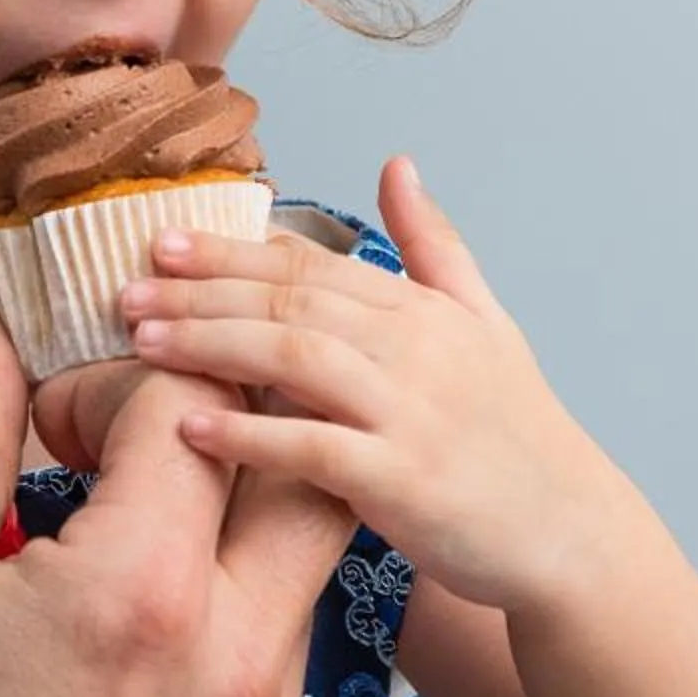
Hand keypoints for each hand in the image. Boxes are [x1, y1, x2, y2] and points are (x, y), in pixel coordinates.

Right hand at [0, 296, 359, 696]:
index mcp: (142, 591)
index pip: (190, 402)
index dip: (113, 375)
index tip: (50, 415)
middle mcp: (236, 660)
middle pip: (304, 467)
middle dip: (229, 421)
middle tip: (139, 430)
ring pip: (302, 565)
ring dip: (234, 516)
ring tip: (137, 520)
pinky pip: (280, 657)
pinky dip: (230, 609)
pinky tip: (142, 627)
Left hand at [119, 157, 631, 613]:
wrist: (570, 532)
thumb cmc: (518, 433)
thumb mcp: (486, 322)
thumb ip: (432, 245)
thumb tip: (397, 164)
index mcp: (424, 310)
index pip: (312, 265)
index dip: (233, 250)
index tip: (165, 241)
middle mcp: (417, 349)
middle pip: (291, 300)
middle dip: (202, 288)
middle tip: (127, 285)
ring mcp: (412, 412)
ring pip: (296, 357)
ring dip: (211, 343)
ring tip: (142, 341)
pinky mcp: (405, 481)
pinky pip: (313, 448)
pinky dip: (249, 434)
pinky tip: (189, 425)